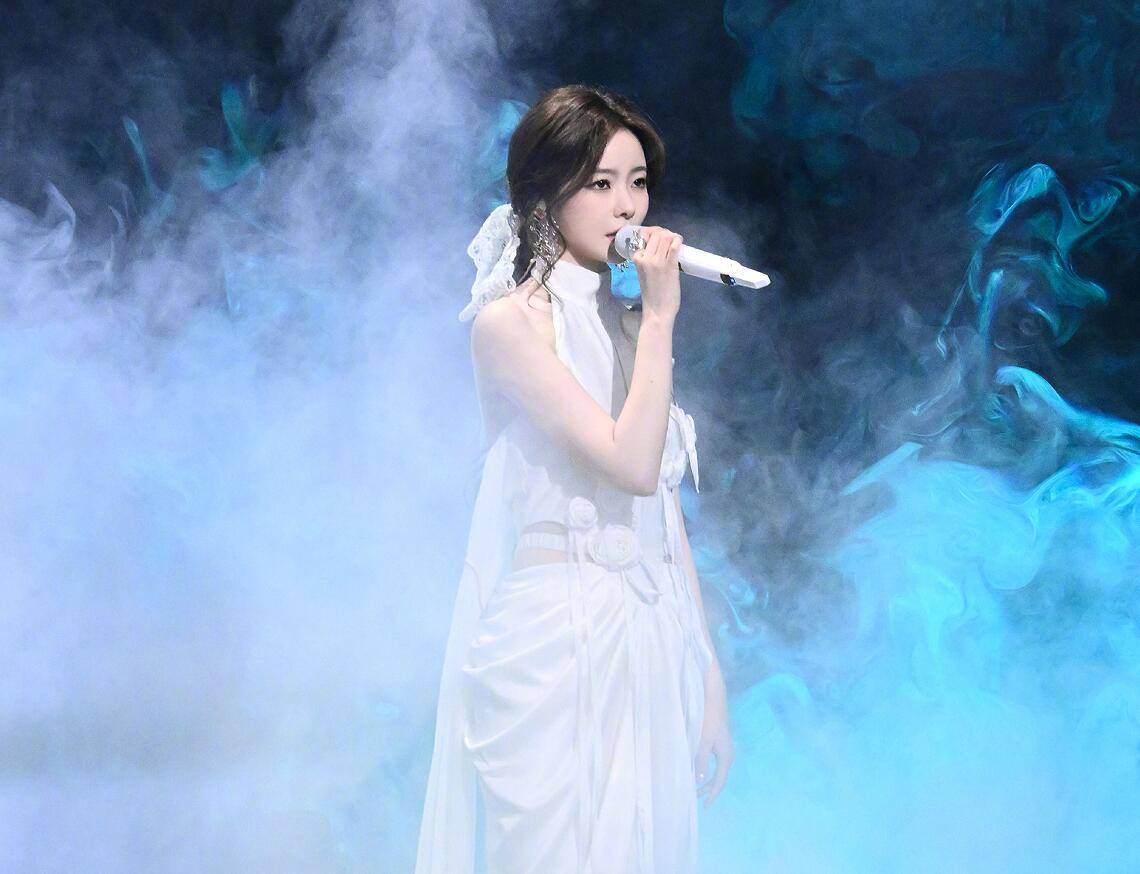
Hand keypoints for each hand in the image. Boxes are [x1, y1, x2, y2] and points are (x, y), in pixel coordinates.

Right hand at [628, 226, 682, 319]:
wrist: (657, 310)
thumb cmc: (651, 294)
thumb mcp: (643, 273)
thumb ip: (647, 260)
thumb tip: (660, 247)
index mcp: (637, 259)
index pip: (644, 237)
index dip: (654, 233)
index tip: (660, 237)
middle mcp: (645, 258)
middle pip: (656, 234)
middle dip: (664, 232)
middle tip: (670, 238)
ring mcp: (657, 261)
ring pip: (665, 237)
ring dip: (672, 236)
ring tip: (675, 241)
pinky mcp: (669, 266)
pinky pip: (674, 246)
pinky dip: (678, 240)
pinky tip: (679, 242)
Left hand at [694, 666, 733, 806]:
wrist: (713, 697)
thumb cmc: (707, 718)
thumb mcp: (701, 741)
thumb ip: (700, 761)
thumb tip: (699, 780)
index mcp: (726, 756)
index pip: (720, 781)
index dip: (712, 794)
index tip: (705, 806)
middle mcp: (728, 753)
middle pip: (719, 777)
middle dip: (708, 788)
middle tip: (695, 798)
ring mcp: (725, 747)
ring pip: (717, 769)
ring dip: (707, 779)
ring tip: (695, 787)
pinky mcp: (720, 742)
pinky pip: (715, 761)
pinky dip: (707, 768)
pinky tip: (698, 769)